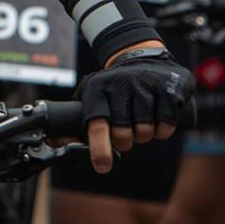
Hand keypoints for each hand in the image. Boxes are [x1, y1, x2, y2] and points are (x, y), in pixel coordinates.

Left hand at [78, 42, 195, 172]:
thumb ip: (78, 121)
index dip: (100, 147)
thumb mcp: (93, 97)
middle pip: (123, 133)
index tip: (103, 166)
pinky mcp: (168, 86)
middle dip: (126, 141)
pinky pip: (166, 123)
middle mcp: (120, 83)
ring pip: (145, 130)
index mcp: (98, 89)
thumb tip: (57, 143)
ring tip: (142, 122)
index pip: (97, 123)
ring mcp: (145, 83)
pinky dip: (163, 129)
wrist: (143, 58)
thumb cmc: (114, 88)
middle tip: (127, 134)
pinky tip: (159, 119)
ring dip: (145, 135)